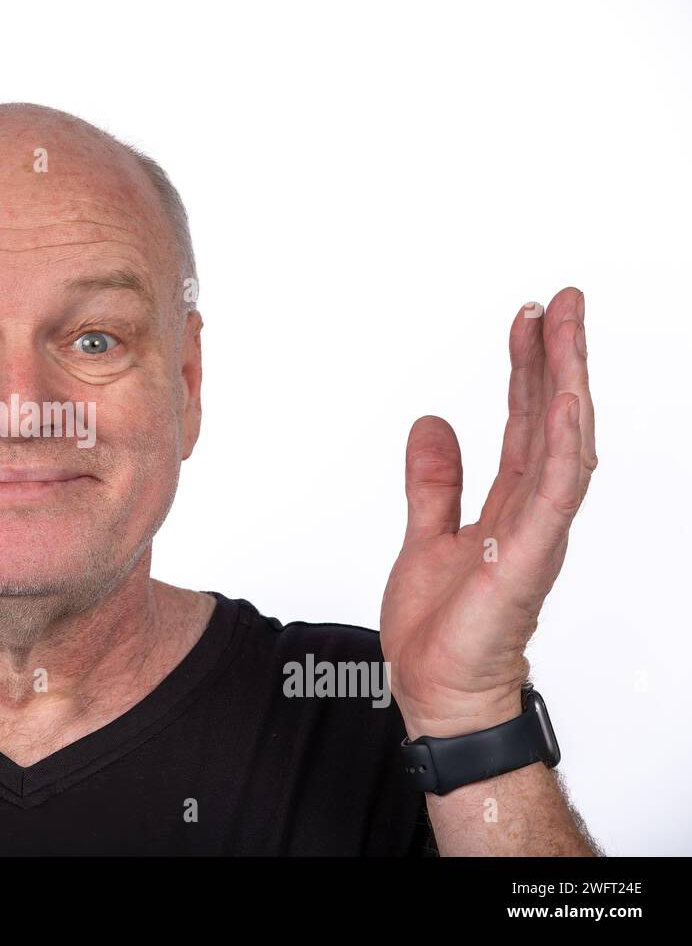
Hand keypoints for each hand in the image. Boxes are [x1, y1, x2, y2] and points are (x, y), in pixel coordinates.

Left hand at [380, 286, 596, 737]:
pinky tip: (566, 400)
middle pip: (551, 420)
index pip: (526, 423)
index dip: (527, 370)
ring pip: (562, 444)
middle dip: (556, 358)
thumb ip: (435, 481)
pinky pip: (554, 493)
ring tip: (567, 326)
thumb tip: (433, 423)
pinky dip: (562, 445)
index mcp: (509, 506)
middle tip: (562, 300)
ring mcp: (535, 534)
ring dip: (566, 383)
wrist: (437, 691)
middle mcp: (531, 513)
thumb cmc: (441, 631)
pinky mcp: (526, 559)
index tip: (525, 320)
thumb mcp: (425, 535)